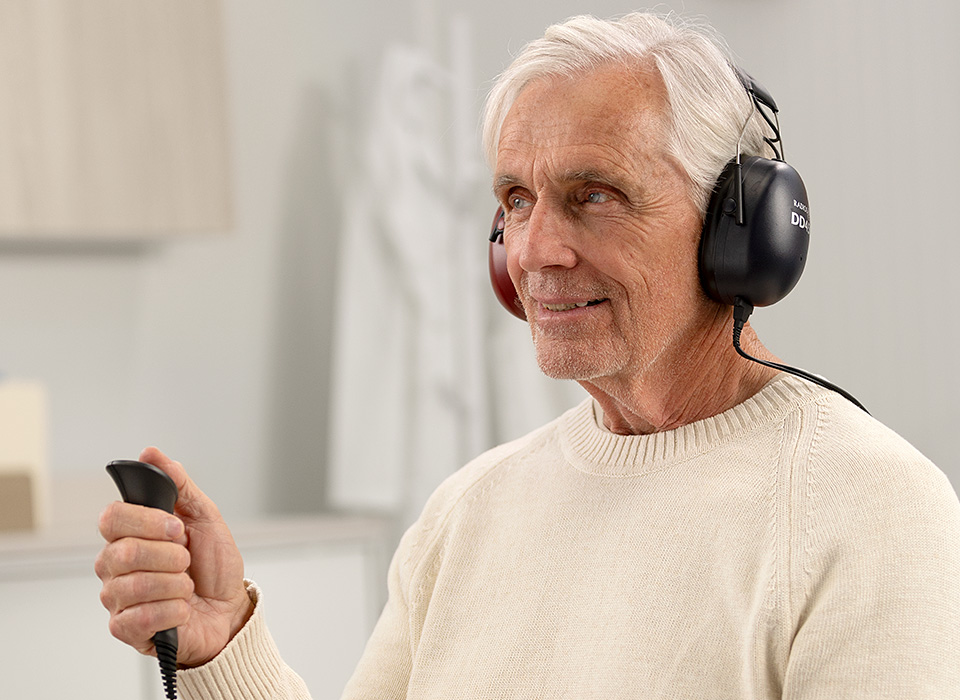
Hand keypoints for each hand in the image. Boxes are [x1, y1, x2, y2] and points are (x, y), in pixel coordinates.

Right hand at [95, 447, 253, 666]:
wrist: (229, 610)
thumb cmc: (214, 565)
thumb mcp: (205, 517)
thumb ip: (179, 485)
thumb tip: (151, 453)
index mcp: (130, 534)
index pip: (112, 517)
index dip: (148, 521)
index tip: (178, 528)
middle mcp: (115, 564)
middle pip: (122, 552)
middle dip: (170, 555)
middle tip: (187, 560)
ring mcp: (117, 597)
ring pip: (134, 585)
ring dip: (176, 584)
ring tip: (187, 586)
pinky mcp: (125, 628)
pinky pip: (142, 616)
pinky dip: (175, 610)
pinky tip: (182, 609)